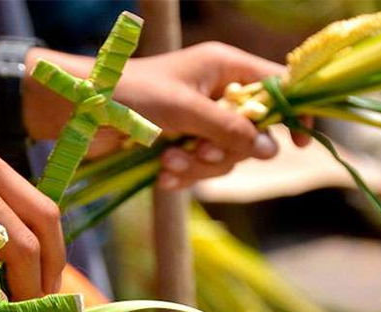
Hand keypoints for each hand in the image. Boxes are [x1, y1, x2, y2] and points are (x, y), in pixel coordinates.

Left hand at [28, 42, 309, 189]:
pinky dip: (184, 175)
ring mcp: (200, 121)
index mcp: (224, 67)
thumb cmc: (129, 95)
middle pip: (254, 132)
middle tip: (199, 153)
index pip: (277, 85)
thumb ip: (230, 128)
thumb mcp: (185, 109)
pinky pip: (202, 169)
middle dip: (227, 151)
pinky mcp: (182, 145)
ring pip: (227, 157)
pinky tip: (162, 175)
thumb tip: (271, 149)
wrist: (78, 114)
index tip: (302, 142)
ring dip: (199, 167)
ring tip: (169, 164)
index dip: (294, 112)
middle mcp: (217, 93)